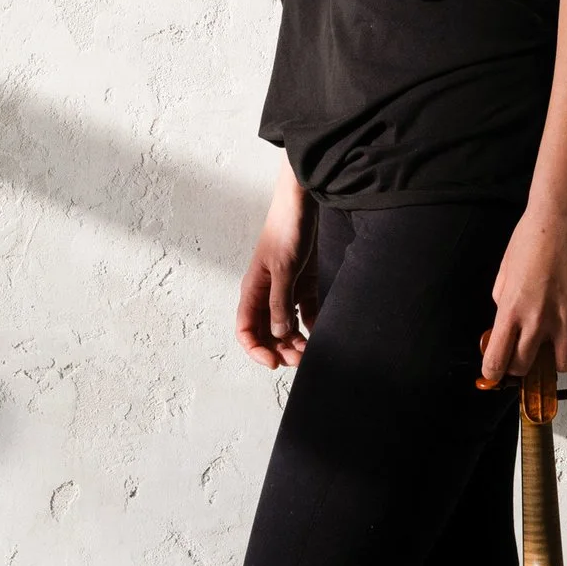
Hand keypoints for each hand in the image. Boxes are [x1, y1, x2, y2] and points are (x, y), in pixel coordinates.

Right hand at [236, 170, 318, 370]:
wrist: (303, 202)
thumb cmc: (286, 230)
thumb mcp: (283, 269)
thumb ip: (280, 303)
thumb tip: (278, 334)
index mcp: (253, 291)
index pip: (246, 330)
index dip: (256, 350)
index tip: (274, 362)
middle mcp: (266, 294)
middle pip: (267, 332)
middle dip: (280, 349)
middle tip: (300, 360)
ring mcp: (284, 289)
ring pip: (285, 325)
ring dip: (296, 341)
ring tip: (312, 352)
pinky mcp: (303, 282)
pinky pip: (304, 311)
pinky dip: (311, 325)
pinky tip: (321, 333)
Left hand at [479, 195, 566, 386]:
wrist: (563, 214)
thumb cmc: (531, 236)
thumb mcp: (505, 270)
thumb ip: (503, 300)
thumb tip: (504, 319)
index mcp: (511, 308)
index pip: (497, 358)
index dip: (494, 372)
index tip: (496, 373)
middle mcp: (537, 318)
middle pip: (525, 365)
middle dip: (522, 368)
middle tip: (525, 362)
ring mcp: (566, 315)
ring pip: (561, 363)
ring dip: (555, 365)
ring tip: (554, 358)